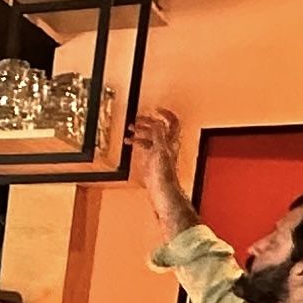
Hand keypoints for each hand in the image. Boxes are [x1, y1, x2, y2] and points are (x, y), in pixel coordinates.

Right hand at [126, 105, 190, 236]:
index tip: (154, 108)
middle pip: (159, 128)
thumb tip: (155, 122)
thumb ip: (158, 135)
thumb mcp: (160, 151)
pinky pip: (145, 148)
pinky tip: (130, 143)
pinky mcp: (152, 162)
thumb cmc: (164, 177)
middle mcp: (166, 146)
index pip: (172, 122)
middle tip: (136, 119)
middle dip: (147, 121)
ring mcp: (159, 154)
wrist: (162, 194)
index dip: (165, 113)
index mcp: (171, 142)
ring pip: (150, 137)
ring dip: (140, 132)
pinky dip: (137, 143)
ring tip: (130, 130)